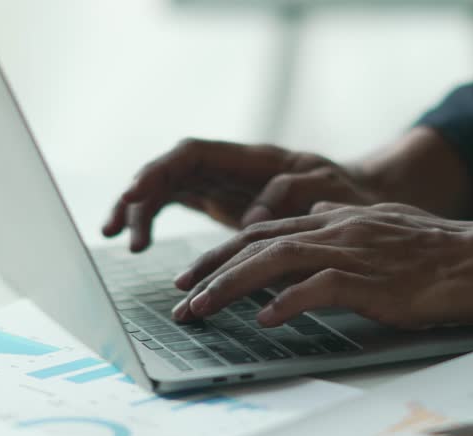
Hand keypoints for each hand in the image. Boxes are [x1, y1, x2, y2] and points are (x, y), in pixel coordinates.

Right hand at [101, 138, 382, 250]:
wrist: (355, 202)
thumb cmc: (344, 191)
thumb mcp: (327, 186)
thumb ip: (293, 193)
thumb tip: (252, 218)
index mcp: (250, 159)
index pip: (192, 154)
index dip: (161, 170)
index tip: (137, 193)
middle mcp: (228, 168)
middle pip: (169, 170)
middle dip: (138, 194)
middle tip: (117, 226)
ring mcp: (221, 184)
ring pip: (166, 188)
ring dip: (138, 210)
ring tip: (117, 237)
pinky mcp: (219, 204)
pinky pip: (175, 205)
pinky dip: (153, 221)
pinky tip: (138, 243)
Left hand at [171, 202, 472, 328]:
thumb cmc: (435, 248)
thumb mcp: (381, 223)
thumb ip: (342, 218)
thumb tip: (313, 212)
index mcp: (334, 217)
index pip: (264, 230)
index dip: (223, 251)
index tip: (194, 272)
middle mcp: (335, 228)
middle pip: (256, 242)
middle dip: (210, 268)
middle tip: (178, 293)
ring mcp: (351, 252)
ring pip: (274, 261)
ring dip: (230, 285)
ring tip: (199, 308)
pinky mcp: (372, 281)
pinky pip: (318, 289)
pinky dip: (286, 302)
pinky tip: (263, 318)